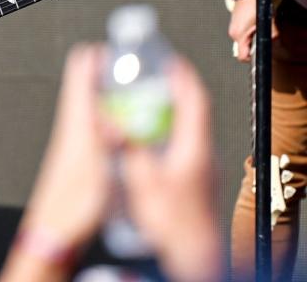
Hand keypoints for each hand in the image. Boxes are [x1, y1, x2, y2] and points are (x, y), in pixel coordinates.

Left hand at [19, 44, 112, 250]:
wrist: (54, 231)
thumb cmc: (74, 208)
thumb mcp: (97, 174)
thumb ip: (106, 145)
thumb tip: (115, 120)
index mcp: (77, 122)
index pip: (81, 71)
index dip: (98, 53)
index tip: (120, 46)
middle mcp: (72, 124)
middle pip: (84, 80)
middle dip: (106, 66)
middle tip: (133, 62)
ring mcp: (72, 137)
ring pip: (88, 99)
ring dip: (107, 87)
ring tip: (131, 83)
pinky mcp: (76, 152)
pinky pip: (92, 118)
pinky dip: (106, 110)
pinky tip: (121, 119)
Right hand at [122, 57, 222, 281]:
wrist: (195, 258)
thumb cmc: (174, 227)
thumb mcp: (144, 184)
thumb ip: (130, 152)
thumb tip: (114, 127)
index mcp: (195, 149)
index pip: (194, 101)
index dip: (181, 76)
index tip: (168, 59)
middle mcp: (201, 155)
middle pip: (191, 111)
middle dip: (171, 89)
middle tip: (151, 75)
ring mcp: (200, 169)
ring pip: (186, 129)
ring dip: (168, 111)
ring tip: (145, 101)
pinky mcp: (194, 183)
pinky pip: (181, 146)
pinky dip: (165, 133)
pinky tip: (146, 141)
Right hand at [228, 0, 277, 61]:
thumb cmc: (255, 5)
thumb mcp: (267, 22)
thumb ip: (272, 36)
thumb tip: (275, 45)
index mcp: (239, 35)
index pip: (242, 56)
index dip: (252, 58)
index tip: (259, 54)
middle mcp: (233, 34)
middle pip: (243, 49)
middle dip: (253, 46)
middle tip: (261, 37)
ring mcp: (232, 29)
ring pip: (242, 42)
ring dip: (250, 39)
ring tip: (257, 29)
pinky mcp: (233, 25)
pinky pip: (241, 35)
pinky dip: (247, 34)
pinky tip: (253, 25)